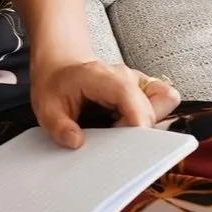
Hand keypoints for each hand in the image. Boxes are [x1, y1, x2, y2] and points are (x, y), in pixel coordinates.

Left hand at [32, 58, 182, 149]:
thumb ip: (59, 126)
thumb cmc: (56, 85)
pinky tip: (131, 125)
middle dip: (138, 132)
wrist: (62, 66)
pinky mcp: (144, 88)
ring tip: (122, 132)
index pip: (128, 94)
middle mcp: (125, 76)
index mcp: (101, 77)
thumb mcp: (46, 107)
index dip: (135, 120)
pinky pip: (165, 100)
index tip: (131, 145)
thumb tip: (76, 142)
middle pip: (150, 107)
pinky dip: (156, 116)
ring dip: (150, 123)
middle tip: (114, 141)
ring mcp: (137, 81)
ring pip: (164, 102)